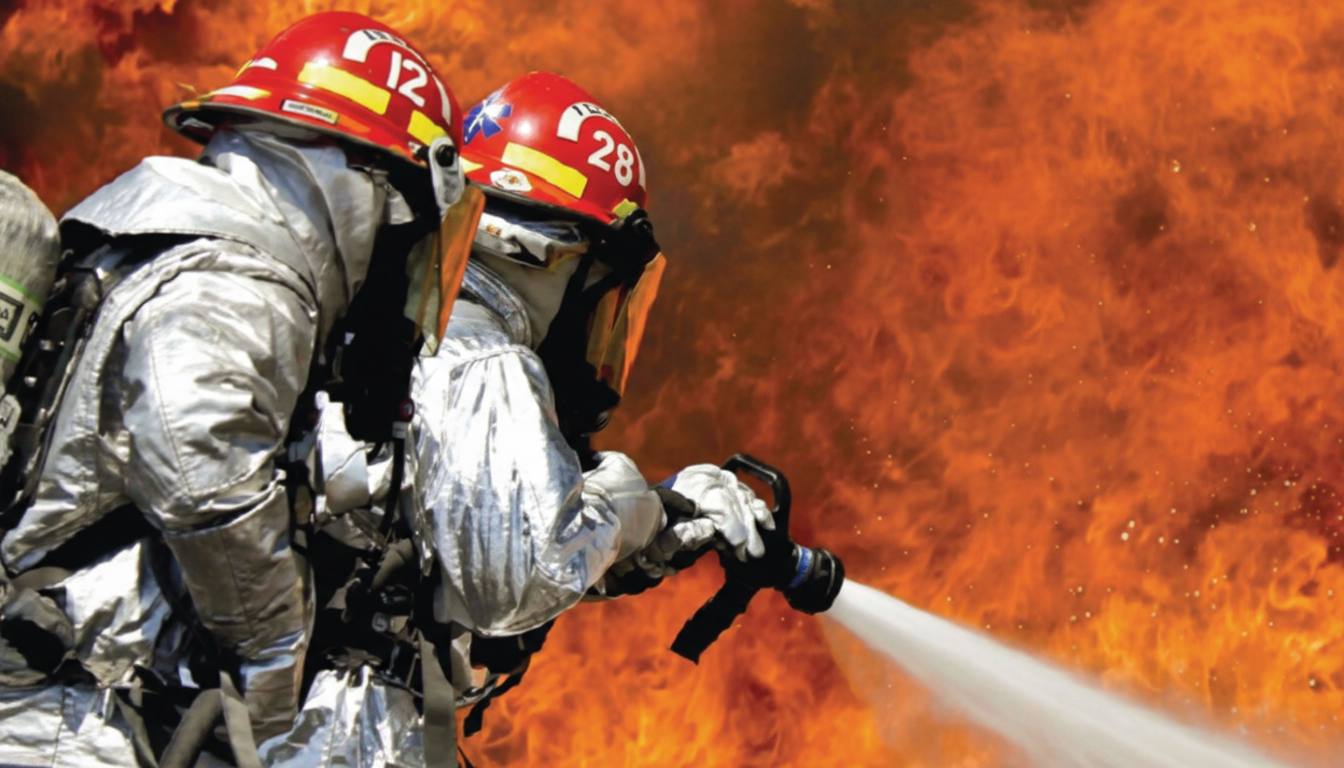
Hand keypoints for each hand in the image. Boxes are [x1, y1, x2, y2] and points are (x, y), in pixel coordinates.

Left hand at [658, 465, 775, 561]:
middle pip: (735, 501)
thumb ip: (686, 534)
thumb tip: (711, 532)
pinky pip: (745, 492)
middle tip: (752, 554)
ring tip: (757, 549)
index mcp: (691, 487)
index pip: (722, 503)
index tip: (740, 549)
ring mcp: (715, 476)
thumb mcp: (663, 534)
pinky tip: (766, 525)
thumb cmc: (655, 527)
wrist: (645, 510)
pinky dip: (757, 508)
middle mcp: (705, 477)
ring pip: (744, 496)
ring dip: (754, 522)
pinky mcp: (721, 480)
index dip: (734, 527)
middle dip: (747, 531)